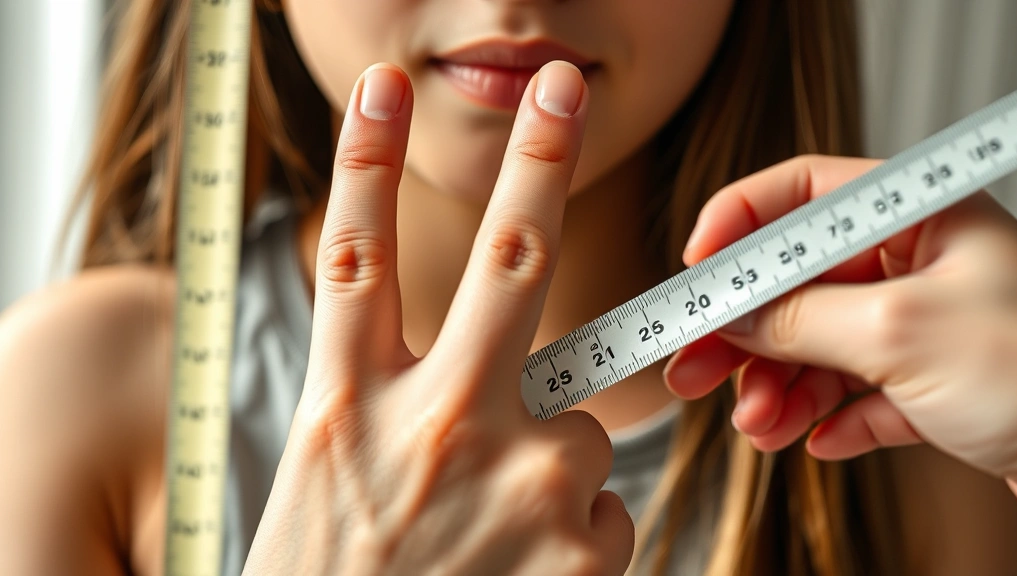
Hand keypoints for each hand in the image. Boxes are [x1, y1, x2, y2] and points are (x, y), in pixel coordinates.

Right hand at [242, 62, 632, 574]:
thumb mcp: (334, 475)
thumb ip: (390, 401)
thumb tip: (483, 363)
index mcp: (350, 407)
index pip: (355, 255)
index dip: (366, 161)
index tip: (386, 91)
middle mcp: (434, 426)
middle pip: (502, 261)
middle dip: (536, 160)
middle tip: (562, 86)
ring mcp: (518, 481)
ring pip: (581, 423)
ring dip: (554, 460)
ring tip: (497, 537)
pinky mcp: (586, 543)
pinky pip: (603, 506)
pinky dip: (576, 529)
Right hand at [663, 155, 1016, 497]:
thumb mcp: (901, 332)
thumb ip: (802, 316)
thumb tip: (731, 312)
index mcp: (920, 218)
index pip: (804, 194)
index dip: (739, 225)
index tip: (696, 272)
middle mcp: (917, 264)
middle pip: (798, 281)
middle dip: (744, 331)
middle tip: (695, 367)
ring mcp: (922, 325)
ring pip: (817, 344)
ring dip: (778, 388)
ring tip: (760, 426)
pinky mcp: (930, 384)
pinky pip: (854, 393)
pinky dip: (827, 418)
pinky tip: (817, 440)